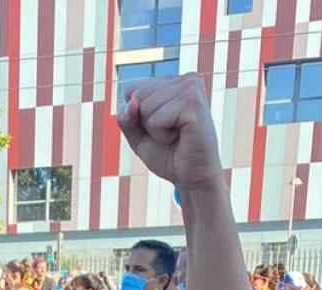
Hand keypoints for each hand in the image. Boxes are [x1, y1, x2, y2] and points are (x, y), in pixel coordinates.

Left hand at [119, 75, 222, 190]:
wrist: (193, 177)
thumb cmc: (168, 154)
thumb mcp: (138, 135)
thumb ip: (127, 118)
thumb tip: (132, 103)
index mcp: (175, 82)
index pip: (132, 89)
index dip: (137, 116)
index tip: (160, 127)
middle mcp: (187, 80)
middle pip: (137, 96)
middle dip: (145, 122)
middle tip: (169, 133)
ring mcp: (192, 89)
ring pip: (144, 106)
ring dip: (154, 129)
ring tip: (176, 134)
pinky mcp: (194, 103)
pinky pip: (156, 119)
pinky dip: (161, 135)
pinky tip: (181, 136)